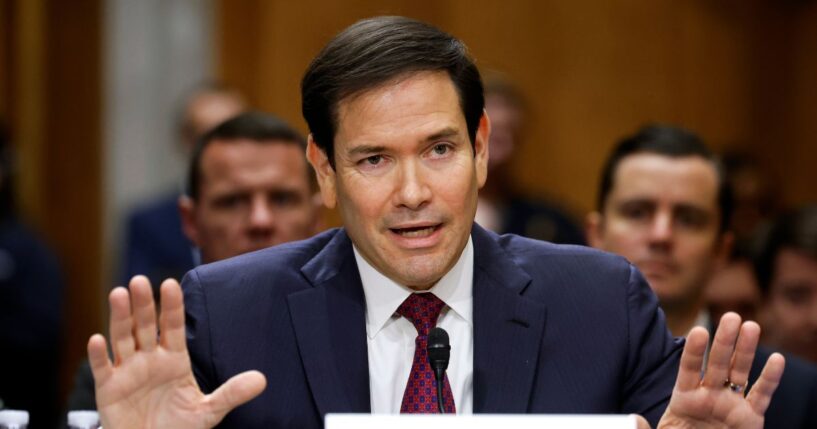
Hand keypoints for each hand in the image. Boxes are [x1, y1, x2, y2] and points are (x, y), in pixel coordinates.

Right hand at [87, 276, 266, 428]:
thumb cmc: (178, 427)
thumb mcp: (208, 411)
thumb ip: (231, 394)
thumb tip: (262, 380)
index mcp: (173, 358)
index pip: (173, 326)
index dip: (171, 306)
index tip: (170, 283)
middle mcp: (149, 358)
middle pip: (145, 326)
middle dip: (143, 304)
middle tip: (141, 280)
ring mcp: (127, 371)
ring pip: (122, 339)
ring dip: (120, 317)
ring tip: (119, 294)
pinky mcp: (108, 389)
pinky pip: (102, 369)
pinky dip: (97, 356)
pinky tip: (96, 340)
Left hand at [658, 312, 784, 427]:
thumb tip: (634, 419)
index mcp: (684, 399)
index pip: (688, 369)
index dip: (694, 351)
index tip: (698, 330)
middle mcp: (708, 396)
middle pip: (716, 363)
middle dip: (724, 340)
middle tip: (730, 315)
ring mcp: (730, 404)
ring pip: (739, 372)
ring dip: (746, 350)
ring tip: (751, 325)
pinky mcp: (750, 418)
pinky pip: (761, 396)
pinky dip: (770, 379)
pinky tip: (777, 359)